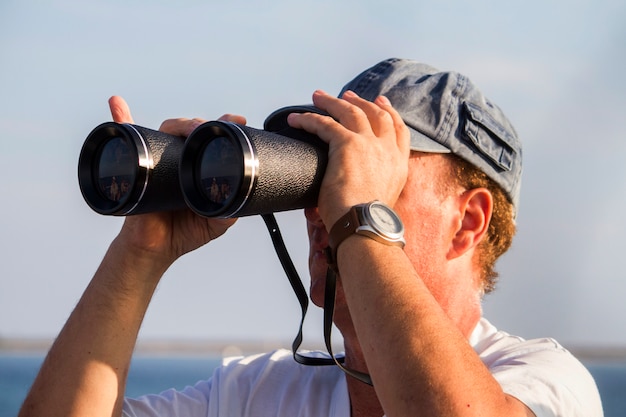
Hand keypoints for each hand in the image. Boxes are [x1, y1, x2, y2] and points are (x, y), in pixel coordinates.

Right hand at [108, 96, 244, 264]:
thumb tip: (240, 199)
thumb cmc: (185, 232)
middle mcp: (181, 158)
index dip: (225, 126)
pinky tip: (117, 103)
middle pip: (191, 130)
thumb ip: (229, 211)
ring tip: (188, 127)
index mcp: (200, 166)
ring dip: (178, 123)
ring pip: (167, 130)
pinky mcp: (136, 165)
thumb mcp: (215, 223)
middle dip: (202, 124)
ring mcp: (158, 159)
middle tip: (209, 129)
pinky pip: (126, 138)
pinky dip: (120, 117)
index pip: (213, 141)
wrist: (155, 248)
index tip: (238, 119)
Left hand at [287, 90, 409, 226]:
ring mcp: (369, 144)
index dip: (390, 113)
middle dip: (361, 102)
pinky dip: (309, 119)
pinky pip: (325, 123)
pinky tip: (296, 119)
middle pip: (376, 115)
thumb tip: (356, 188)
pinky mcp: (346, 144)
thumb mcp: (380, 199)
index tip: (382, 103)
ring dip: (332, 102)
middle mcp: (387, 149)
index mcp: (398, 163)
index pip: (399, 130)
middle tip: (347, 95)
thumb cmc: (366, 222)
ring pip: (351, 112)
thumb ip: (374, 184)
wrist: (364, 224)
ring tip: (318, 97)